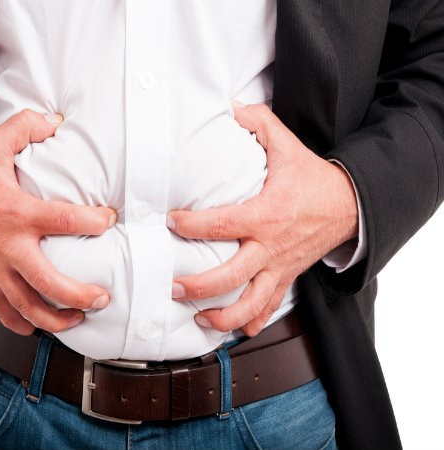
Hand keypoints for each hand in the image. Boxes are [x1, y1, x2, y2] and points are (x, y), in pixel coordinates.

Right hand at [0, 109, 116, 334]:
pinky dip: (22, 325)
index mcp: (18, 213)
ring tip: (79, 318)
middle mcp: (9, 247)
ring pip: (28, 307)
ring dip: (56, 319)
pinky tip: (39, 327)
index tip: (109, 220)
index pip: (65, 219)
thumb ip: (25, 128)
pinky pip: (4, 312)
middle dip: (79, 295)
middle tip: (101, 297)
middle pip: (48, 282)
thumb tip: (55, 122)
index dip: (94, 221)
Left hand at [167, 103, 358, 335]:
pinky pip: (270, 308)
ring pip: (251, 303)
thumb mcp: (286, 144)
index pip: (222, 225)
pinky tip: (231, 329)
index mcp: (266, 214)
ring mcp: (279, 267)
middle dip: (199, 285)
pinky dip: (251, 323)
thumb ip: (256, 123)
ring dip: (222, 315)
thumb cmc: (312, 178)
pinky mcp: (287, 277)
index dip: (193, 225)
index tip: (171, 222)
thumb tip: (226, 105)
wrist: (349, 205)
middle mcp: (270, 247)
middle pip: (232, 276)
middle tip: (174, 286)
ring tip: (198, 317)